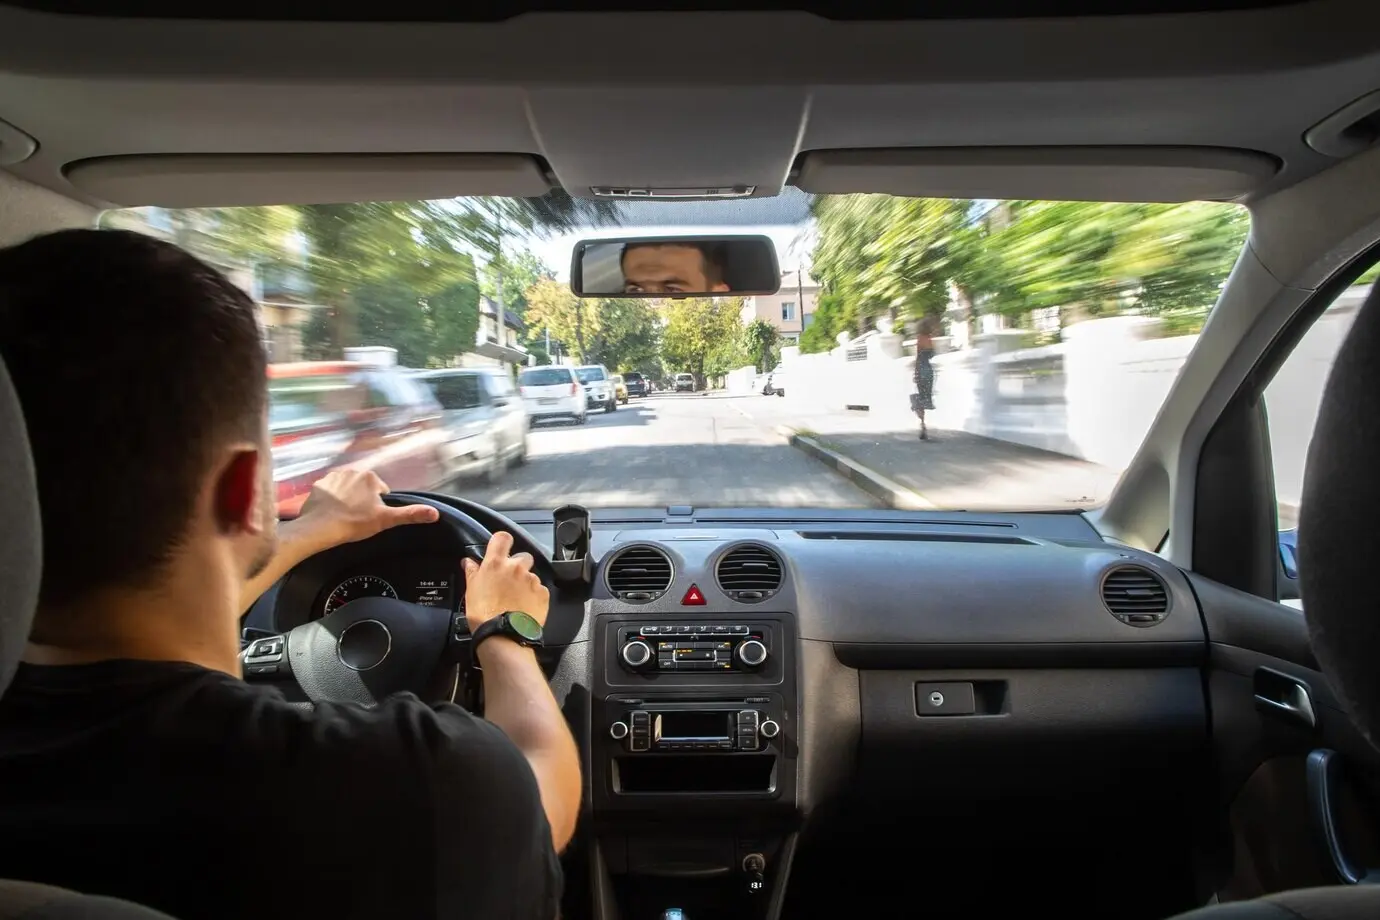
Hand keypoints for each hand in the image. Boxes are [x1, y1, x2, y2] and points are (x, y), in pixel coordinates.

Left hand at [296, 469, 438, 548]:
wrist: (320, 527)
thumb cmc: (354, 523)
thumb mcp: (386, 520)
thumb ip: (410, 515)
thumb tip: (435, 513)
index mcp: (370, 477)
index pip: (381, 491)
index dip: (378, 506)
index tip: (371, 517)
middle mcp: (352, 471)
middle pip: (363, 488)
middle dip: (363, 500)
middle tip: (358, 518)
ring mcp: (333, 477)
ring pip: (347, 488)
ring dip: (347, 499)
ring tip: (344, 516)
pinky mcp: (317, 485)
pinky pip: (329, 491)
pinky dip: (331, 500)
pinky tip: (330, 513)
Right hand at [462, 531, 549, 630]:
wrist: (503, 636)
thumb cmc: (483, 615)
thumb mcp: (471, 590)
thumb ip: (472, 572)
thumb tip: (469, 561)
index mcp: (496, 564)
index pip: (503, 538)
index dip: (503, 542)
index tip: (501, 549)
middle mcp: (516, 567)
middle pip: (522, 556)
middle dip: (517, 565)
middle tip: (509, 581)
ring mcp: (531, 580)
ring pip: (531, 574)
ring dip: (525, 583)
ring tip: (516, 599)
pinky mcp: (543, 593)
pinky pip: (540, 589)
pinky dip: (534, 595)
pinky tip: (525, 606)